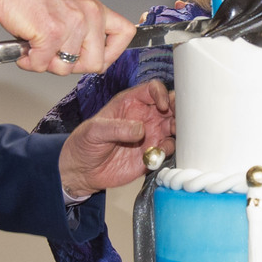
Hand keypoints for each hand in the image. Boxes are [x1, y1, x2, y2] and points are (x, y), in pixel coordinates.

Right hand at [0, 0, 132, 75]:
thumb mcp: (69, 9)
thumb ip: (83, 31)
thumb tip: (87, 61)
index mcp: (95, 9)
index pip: (126, 34)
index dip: (112, 53)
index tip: (97, 58)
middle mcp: (89, 14)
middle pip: (96, 64)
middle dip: (72, 66)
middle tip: (54, 54)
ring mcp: (72, 23)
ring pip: (66, 68)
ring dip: (46, 63)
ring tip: (36, 45)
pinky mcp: (51, 32)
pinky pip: (42, 65)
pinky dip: (29, 61)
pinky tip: (25, 47)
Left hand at [58, 82, 175, 196]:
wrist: (83, 171)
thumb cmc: (84, 144)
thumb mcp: (94, 131)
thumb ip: (116, 128)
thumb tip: (140, 130)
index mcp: (130, 103)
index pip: (152, 90)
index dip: (161, 94)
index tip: (162, 106)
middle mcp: (144, 117)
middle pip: (170, 106)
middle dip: (178, 110)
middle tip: (179, 120)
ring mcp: (150, 135)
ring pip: (175, 126)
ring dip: (179, 130)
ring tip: (170, 137)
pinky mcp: (152, 153)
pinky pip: (169, 148)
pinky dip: (169, 150)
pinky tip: (157, 154)